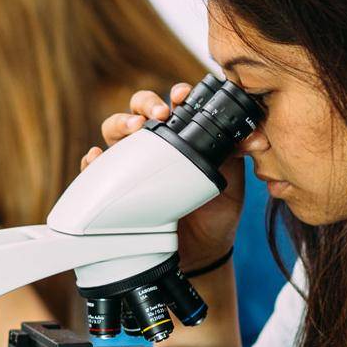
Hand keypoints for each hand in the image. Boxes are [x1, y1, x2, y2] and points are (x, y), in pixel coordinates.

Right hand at [82, 83, 254, 265]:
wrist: (202, 250)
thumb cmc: (215, 210)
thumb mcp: (230, 179)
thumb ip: (237, 154)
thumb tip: (254, 137)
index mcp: (180, 136)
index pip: (172, 105)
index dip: (174, 95)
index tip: (180, 96)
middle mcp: (152, 145)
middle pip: (138, 110)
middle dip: (145, 105)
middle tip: (159, 115)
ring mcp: (132, 165)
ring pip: (113, 131)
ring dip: (120, 124)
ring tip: (132, 131)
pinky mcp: (117, 188)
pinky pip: (96, 172)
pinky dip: (92, 161)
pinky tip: (95, 158)